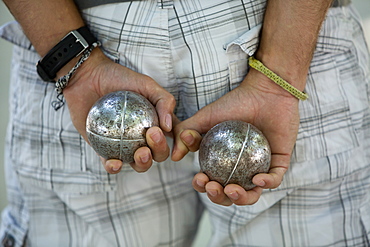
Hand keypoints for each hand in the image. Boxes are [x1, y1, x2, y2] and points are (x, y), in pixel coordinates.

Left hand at [62, 48, 175, 173]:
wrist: (87, 77)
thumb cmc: (119, 78)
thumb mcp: (147, 84)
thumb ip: (164, 101)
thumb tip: (168, 127)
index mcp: (157, 124)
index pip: (174, 139)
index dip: (180, 146)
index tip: (178, 143)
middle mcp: (143, 138)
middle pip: (158, 154)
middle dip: (160, 151)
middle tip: (152, 135)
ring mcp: (125, 146)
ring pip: (139, 164)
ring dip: (143, 164)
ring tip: (141, 153)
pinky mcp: (105, 150)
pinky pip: (112, 164)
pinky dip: (114, 167)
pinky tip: (115, 162)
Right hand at [172, 68, 299, 205]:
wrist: (264, 90)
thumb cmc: (235, 103)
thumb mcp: (205, 117)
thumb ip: (186, 133)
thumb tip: (174, 157)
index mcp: (223, 161)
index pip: (211, 180)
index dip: (203, 185)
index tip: (199, 177)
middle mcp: (240, 167)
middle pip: (229, 193)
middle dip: (218, 197)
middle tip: (213, 187)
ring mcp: (259, 166)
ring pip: (251, 193)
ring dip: (241, 198)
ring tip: (231, 190)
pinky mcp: (279, 163)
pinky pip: (275, 179)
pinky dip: (267, 182)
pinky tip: (257, 179)